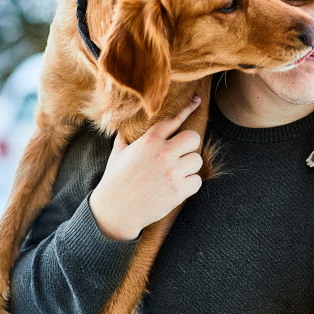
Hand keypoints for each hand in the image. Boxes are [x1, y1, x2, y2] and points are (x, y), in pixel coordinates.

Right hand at [89, 95, 203, 240]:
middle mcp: (163, 154)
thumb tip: (127, 123)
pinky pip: (197, 180)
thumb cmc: (116, 180)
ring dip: (189, 166)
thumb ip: (127, 136)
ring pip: (197, 160)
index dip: (187, 109)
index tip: (197, 101)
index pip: (173, 120)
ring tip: (175, 173)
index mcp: (149, 141)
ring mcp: (172, 173)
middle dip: (189, 145)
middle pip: (194, 137)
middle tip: (180, 153)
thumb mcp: (118, 152)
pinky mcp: (179, 191)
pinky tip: (177, 186)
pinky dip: (190, 184)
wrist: (116, 211)